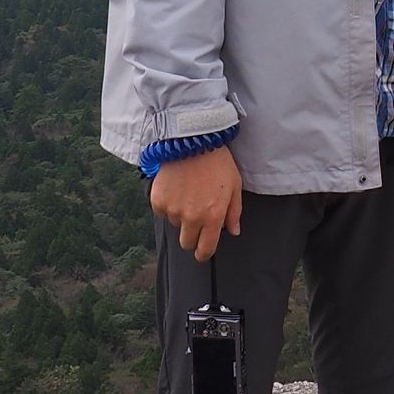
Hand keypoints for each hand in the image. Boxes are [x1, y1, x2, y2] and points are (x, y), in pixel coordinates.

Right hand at [151, 144, 244, 258]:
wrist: (192, 139)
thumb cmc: (216, 161)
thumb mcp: (235, 186)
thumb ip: (234, 212)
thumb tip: (233, 231)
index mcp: (212, 216)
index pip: (205, 249)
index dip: (204, 253)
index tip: (202, 251)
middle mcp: (191, 217)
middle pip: (186, 243)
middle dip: (192, 236)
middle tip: (196, 219)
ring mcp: (173, 209)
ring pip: (174, 224)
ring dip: (180, 215)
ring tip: (187, 192)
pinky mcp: (158, 200)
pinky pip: (161, 211)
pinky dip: (167, 204)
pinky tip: (176, 188)